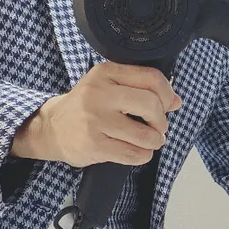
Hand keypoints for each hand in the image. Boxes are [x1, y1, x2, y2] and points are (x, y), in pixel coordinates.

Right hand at [11, 63, 181, 166]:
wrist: (52, 128)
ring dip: (154, 141)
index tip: (168, 105)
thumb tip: (176, 101)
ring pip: (145, 134)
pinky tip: (138, 151)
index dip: (167, 94)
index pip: (151, 78)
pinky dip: (143, 155)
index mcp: (106, 73)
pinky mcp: (94, 144)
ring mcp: (95, 120)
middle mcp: (99, 94)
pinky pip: (133, 154)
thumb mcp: (109, 86)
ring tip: (150, 141)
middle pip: (151, 104)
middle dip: (161, 120)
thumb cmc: (87, 106)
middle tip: (158, 127)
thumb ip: (142, 88)